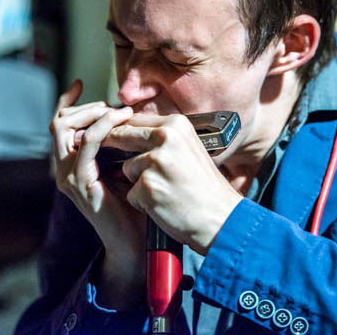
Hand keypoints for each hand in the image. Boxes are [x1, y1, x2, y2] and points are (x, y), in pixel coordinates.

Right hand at [49, 80, 146, 302]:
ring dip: (93, 112)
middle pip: (59, 122)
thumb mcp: (122, 167)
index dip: (68, 102)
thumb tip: (127, 116)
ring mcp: (68, 175)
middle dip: (86, 106)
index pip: (60, 125)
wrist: (133, 241)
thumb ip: (116, 145)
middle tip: (112, 105)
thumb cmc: (132, 205)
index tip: (81, 83)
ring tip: (118, 111)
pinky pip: (87, 143)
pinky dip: (103, 127)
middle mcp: (63, 168)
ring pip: (65, 127)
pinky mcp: (79, 182)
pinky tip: (121, 121)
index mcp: (70, 164)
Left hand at [104, 113, 243, 254]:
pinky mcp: (147, 185)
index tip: (114, 137)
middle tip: (123, 162)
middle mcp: (165, 137)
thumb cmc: (205, 187)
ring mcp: (156, 161)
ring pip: (127, 168)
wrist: (222, 217)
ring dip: (138, 182)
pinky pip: (131, 193)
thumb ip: (163, 138)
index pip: (135, 120)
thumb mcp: (188, 149)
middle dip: (117, 149)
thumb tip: (129, 130)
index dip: (121, 130)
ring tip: (165, 190)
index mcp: (176, 124)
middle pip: (123, 137)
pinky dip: (142, 202)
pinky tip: (163, 204)